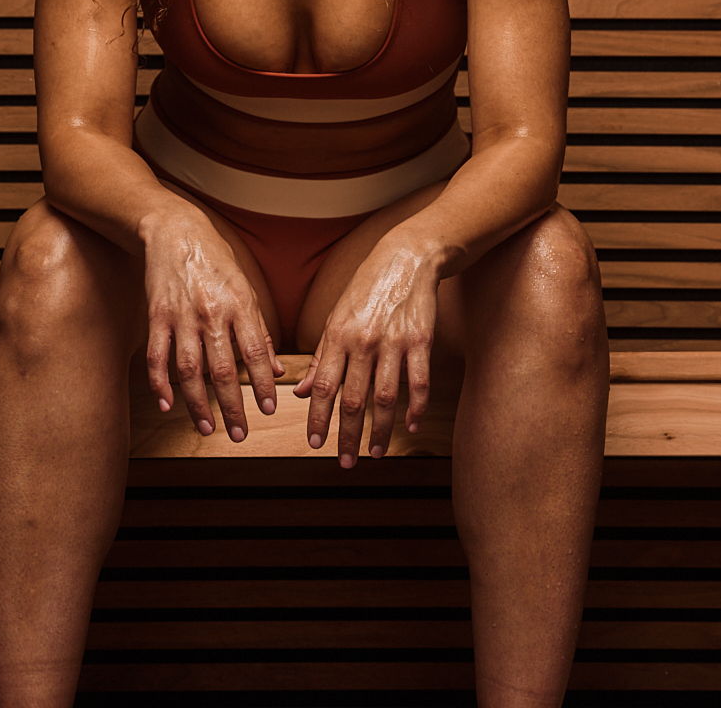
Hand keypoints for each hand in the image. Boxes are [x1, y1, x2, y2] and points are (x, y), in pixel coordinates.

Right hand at [140, 215, 280, 441]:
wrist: (175, 231)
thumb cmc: (216, 260)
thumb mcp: (247, 289)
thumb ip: (261, 331)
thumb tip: (279, 370)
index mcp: (240, 305)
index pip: (256, 353)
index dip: (263, 384)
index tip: (268, 410)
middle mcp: (212, 313)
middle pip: (223, 370)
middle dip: (233, 407)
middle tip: (239, 434)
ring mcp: (182, 316)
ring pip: (190, 370)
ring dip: (198, 404)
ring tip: (208, 428)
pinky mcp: (157, 316)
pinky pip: (157, 357)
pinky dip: (160, 384)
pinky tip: (168, 405)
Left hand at [294, 234, 439, 466]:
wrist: (407, 257)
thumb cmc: (366, 288)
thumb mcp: (335, 317)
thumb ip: (320, 357)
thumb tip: (299, 391)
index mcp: (337, 335)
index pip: (322, 386)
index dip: (317, 418)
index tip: (314, 445)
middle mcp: (363, 341)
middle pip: (353, 399)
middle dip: (347, 436)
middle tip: (344, 463)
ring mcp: (394, 341)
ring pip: (385, 397)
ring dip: (380, 431)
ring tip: (375, 453)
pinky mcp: (421, 340)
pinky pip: (419, 382)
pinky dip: (416, 408)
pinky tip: (410, 426)